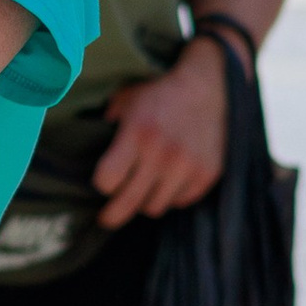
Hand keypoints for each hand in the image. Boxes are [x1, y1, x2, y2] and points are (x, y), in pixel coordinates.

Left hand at [93, 37, 227, 225]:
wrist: (212, 87)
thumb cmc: (162, 93)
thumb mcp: (127, 98)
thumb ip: (108, 119)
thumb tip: (93, 136)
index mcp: (138, 133)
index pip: (107, 180)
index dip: (102, 183)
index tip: (103, 181)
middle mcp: (163, 153)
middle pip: (128, 203)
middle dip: (112, 214)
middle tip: (106, 218)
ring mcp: (187, 166)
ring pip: (154, 207)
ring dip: (145, 201)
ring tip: (143, 189)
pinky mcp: (206, 174)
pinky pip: (180, 202)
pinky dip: (171, 196)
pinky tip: (168, 181)